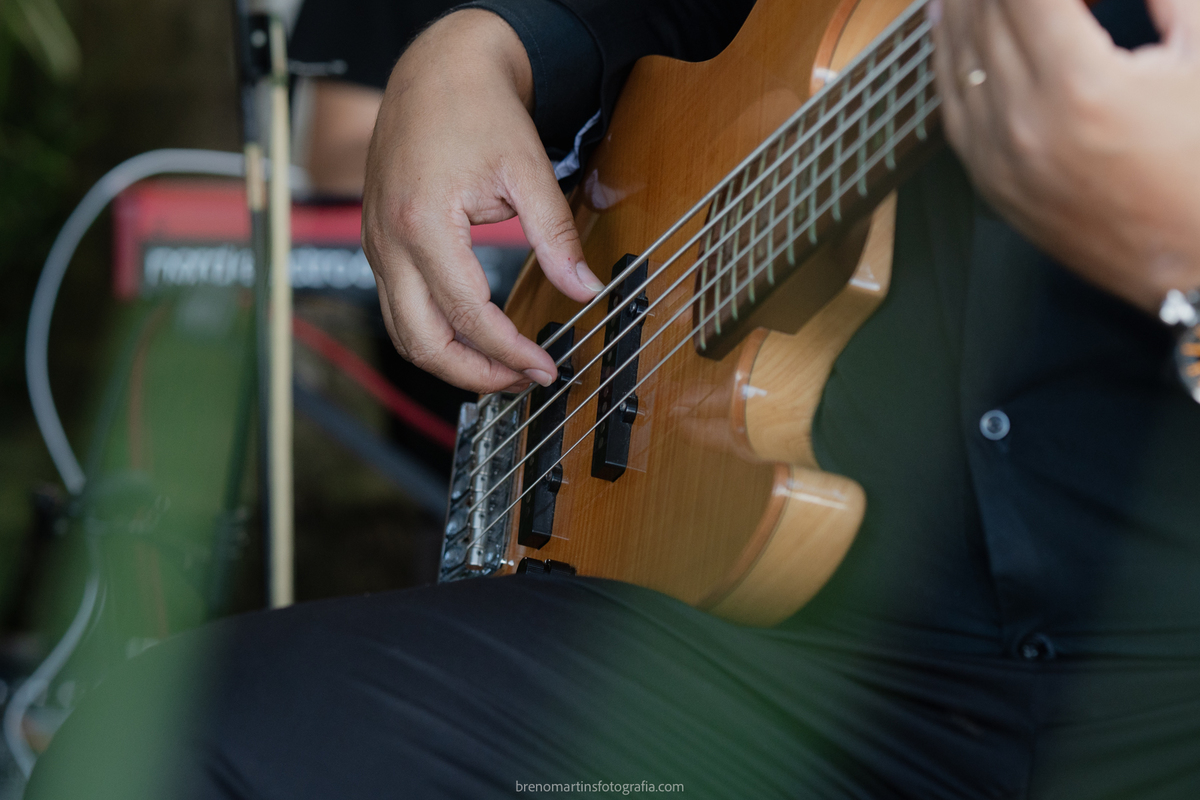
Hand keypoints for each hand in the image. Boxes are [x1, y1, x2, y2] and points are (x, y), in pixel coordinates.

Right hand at [362, 9, 604, 392]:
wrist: (436, 69)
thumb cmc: (478, 110)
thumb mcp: (528, 169)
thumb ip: (556, 235)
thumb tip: (584, 290)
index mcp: (423, 225)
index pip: (468, 315)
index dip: (510, 352)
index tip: (546, 367)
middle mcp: (389, 243)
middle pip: (423, 343)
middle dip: (476, 374)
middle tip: (524, 380)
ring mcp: (377, 247)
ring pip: (404, 334)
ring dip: (452, 362)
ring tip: (502, 368)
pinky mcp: (380, 246)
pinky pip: (399, 309)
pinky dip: (434, 334)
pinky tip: (473, 336)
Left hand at [931, 0, 1199, 313]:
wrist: (1196, 267)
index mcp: (1079, 85)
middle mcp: (1023, 122)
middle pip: (986, 16)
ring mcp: (998, 158)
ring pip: (956, 58)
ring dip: (961, 6)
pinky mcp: (991, 183)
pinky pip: (951, 108)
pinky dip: (948, 58)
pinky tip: (949, 25)